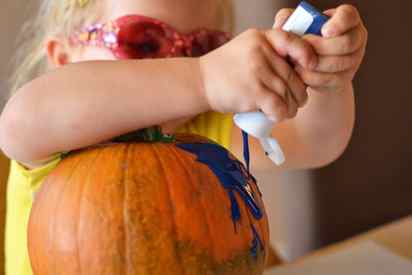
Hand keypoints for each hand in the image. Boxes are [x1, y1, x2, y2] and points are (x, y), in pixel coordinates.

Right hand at [199, 28, 316, 121]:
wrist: (199, 81)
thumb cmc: (224, 69)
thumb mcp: (245, 48)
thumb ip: (268, 52)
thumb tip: (298, 69)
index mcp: (260, 38)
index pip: (292, 41)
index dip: (306, 54)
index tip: (310, 67)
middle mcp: (261, 51)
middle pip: (293, 76)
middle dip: (298, 94)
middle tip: (296, 102)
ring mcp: (257, 71)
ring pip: (288, 94)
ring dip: (291, 108)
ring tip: (286, 112)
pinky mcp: (254, 92)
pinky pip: (278, 106)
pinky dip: (281, 115)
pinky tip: (276, 116)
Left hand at [274, 4, 367, 92]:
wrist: (305, 67)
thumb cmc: (300, 40)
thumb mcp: (293, 25)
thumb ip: (287, 19)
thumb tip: (282, 23)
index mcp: (346, 18)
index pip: (349, 16)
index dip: (339, 24)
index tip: (324, 31)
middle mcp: (355, 37)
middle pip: (346, 43)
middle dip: (320, 47)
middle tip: (301, 49)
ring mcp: (353, 59)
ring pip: (338, 63)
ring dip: (313, 63)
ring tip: (296, 61)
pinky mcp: (344, 78)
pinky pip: (329, 79)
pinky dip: (311, 77)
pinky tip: (299, 73)